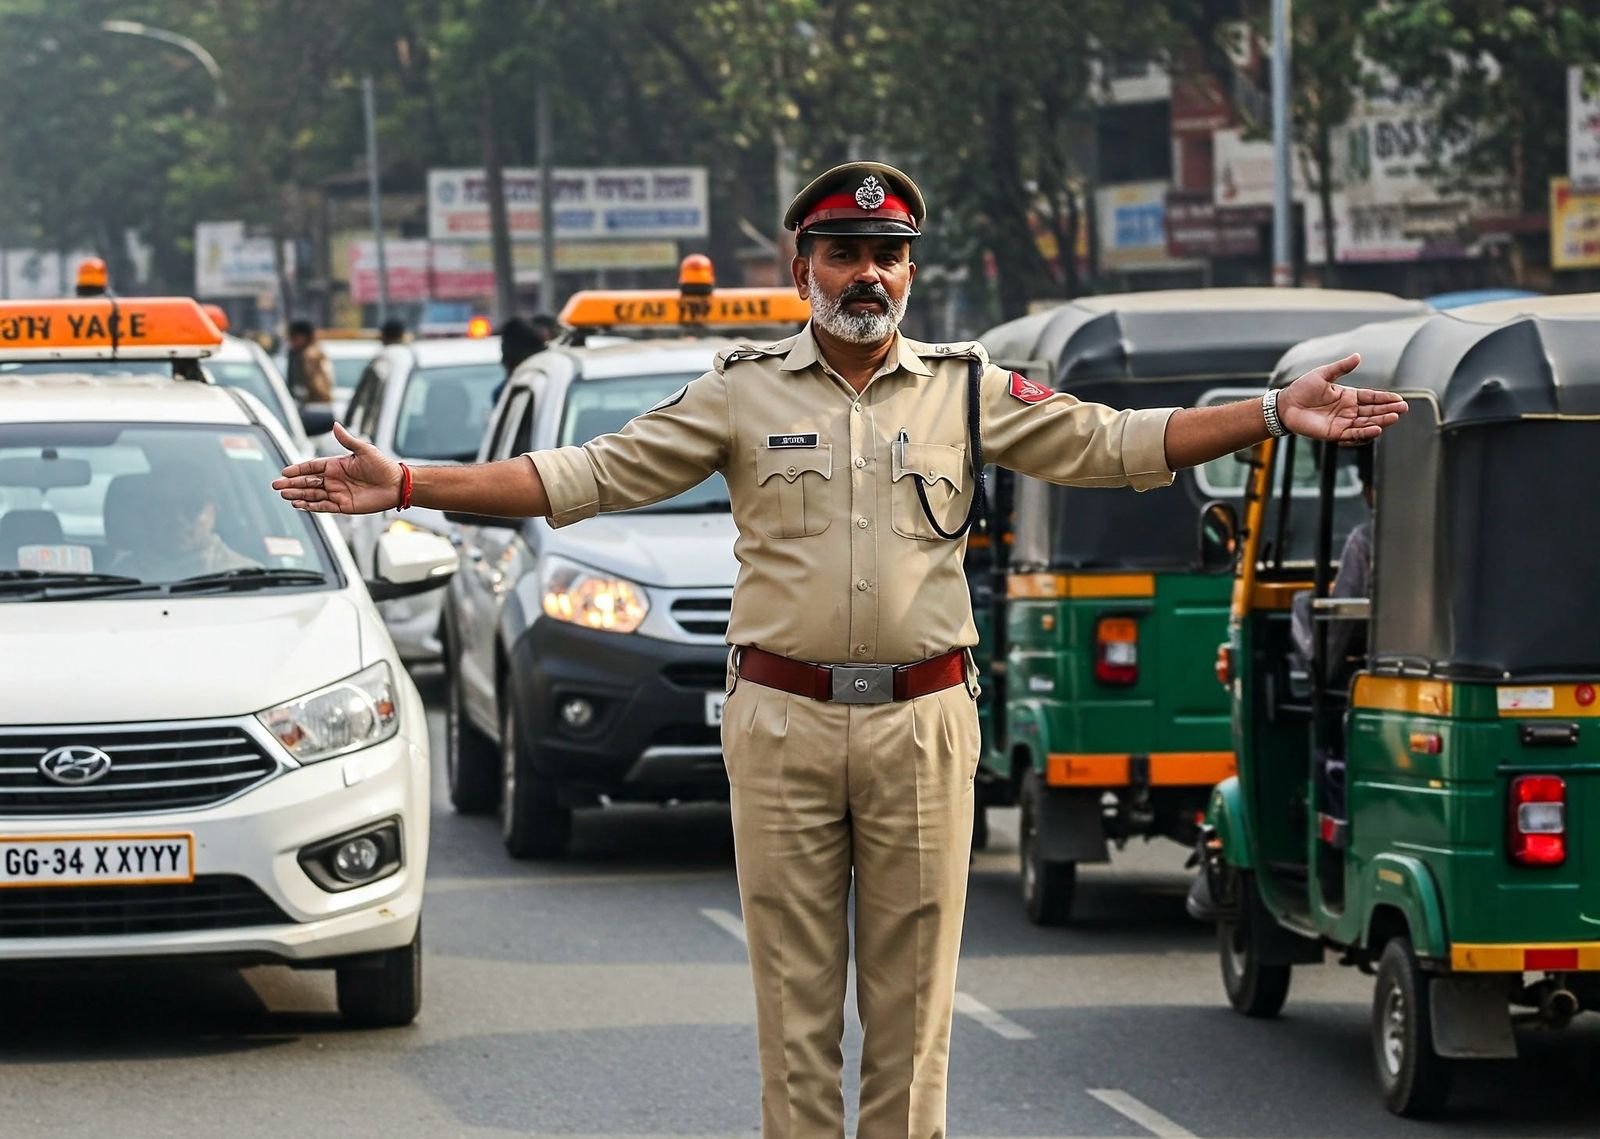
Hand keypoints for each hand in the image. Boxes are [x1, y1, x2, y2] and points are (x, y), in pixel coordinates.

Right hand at [272, 422, 402, 513]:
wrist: (397, 484)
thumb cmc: (382, 466)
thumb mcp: (364, 450)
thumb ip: (347, 440)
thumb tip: (335, 424)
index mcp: (336, 465)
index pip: (311, 467)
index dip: (298, 469)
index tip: (284, 471)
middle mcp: (334, 479)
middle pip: (307, 482)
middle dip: (292, 484)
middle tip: (276, 485)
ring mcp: (338, 493)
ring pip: (312, 494)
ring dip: (298, 495)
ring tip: (284, 495)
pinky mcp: (343, 505)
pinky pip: (323, 506)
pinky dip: (310, 506)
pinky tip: (299, 505)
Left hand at [1278, 353, 1407, 443]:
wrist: (1285, 405)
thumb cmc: (1302, 388)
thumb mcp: (1323, 374)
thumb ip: (1341, 367)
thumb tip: (1358, 356)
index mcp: (1348, 396)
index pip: (1371, 398)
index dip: (1385, 399)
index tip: (1400, 399)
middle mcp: (1348, 410)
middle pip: (1373, 411)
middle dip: (1388, 410)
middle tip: (1403, 409)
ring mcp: (1342, 422)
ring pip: (1366, 423)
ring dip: (1381, 421)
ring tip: (1394, 417)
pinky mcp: (1334, 433)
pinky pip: (1353, 434)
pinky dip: (1365, 433)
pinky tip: (1377, 429)